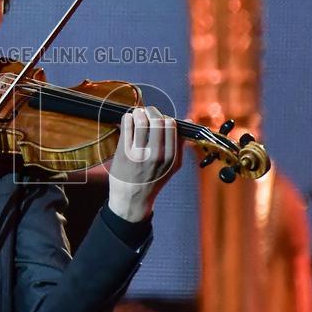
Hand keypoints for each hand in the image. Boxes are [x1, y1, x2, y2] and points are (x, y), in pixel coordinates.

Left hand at [107, 106, 179, 221]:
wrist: (132, 200)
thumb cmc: (152, 181)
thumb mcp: (172, 166)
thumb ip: (180, 144)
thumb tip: (187, 120)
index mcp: (170, 157)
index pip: (170, 125)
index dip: (165, 118)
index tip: (160, 119)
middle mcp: (156, 155)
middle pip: (156, 120)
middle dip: (152, 112)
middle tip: (147, 113)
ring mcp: (139, 154)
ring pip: (141, 120)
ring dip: (139, 112)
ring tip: (138, 114)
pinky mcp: (123, 153)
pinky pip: (126, 126)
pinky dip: (128, 118)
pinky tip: (129, 120)